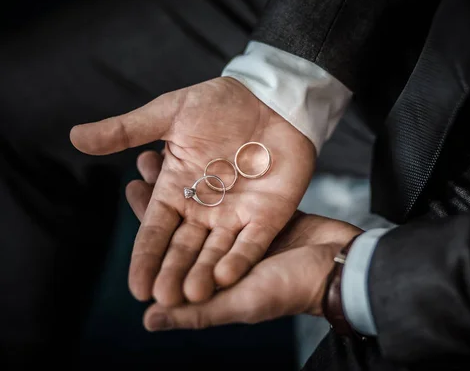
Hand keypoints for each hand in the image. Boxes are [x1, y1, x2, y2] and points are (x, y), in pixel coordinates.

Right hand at [70, 77, 315, 305]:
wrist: (268, 97)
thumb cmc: (219, 103)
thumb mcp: (169, 114)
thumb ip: (127, 131)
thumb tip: (75, 137)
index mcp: (176, 189)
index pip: (155, 231)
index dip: (145, 258)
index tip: (136, 288)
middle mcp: (204, 209)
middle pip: (184, 248)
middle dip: (173, 273)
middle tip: (164, 299)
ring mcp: (237, 213)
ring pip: (217, 252)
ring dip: (205, 274)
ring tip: (193, 297)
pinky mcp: (268, 214)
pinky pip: (253, 242)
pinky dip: (241, 259)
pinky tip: (228, 278)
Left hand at [126, 176, 361, 330]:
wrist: (340, 266)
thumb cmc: (290, 290)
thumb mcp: (240, 303)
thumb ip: (197, 312)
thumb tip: (148, 318)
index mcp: (211, 270)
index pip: (171, 246)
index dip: (150, 219)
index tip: (128, 189)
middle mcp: (224, 245)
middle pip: (185, 215)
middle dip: (164, 190)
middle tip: (143, 162)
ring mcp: (245, 225)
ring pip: (209, 197)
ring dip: (188, 175)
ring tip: (169, 151)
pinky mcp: (266, 211)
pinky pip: (239, 190)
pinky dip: (225, 174)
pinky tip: (209, 155)